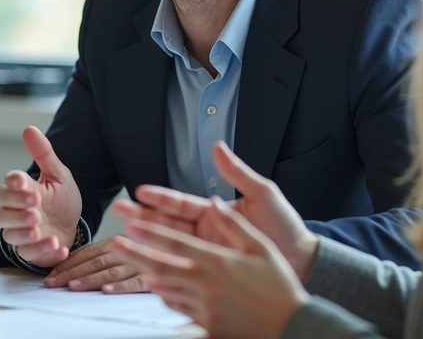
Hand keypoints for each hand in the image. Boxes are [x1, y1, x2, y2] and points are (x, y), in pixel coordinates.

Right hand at [0, 126, 81, 267]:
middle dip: (17, 209)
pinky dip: (42, 251)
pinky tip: (56, 245)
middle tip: (35, 205)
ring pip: (11, 235)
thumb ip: (44, 155)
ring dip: (23, 232)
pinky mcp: (30, 252)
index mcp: (20, 192)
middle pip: (2, 213)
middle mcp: (15, 213)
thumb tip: (29, 129)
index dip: (13, 185)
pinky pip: (29, 254)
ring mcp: (21, 234)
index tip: (22, 180)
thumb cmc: (61, 200)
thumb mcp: (58, 175)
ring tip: (40, 229)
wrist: (74, 227)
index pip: (7, 187)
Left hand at [43, 238, 145, 292]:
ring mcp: (138, 264)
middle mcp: (125, 251)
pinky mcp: (151, 278)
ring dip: (90, 279)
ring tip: (74, 286)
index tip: (51, 274)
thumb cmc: (144, 250)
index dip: (67, 264)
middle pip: (93, 263)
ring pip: (110, 272)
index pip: (86, 254)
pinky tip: (108, 290)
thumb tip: (71, 263)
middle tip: (53, 283)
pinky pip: (135, 283)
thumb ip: (100, 254)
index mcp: (114, 242)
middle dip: (71, 274)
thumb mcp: (121, 247)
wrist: (178, 246)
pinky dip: (121, 286)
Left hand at [111, 198, 307, 337]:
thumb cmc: (279, 285)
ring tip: (129, 263)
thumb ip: (235, 224)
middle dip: (135, 254)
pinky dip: (164, 296)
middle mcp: (207, 284)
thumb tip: (216, 203)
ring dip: (145, 274)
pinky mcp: (207, 324)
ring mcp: (205, 307)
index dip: (150, 233)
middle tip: (115, 244)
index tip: (131, 224)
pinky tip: (157, 288)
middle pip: (161, 266)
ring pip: (166, 288)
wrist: (291, 325)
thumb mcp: (261, 247)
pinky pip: (178, 307)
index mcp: (219, 262)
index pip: (176, 243)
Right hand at [112, 142, 318, 279]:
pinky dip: (162, 271)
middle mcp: (205, 233)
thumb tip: (218, 147)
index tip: (140, 192)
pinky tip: (145, 269)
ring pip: (167, 248)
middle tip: (118, 212)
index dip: (160, 198)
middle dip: (141, 218)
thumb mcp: (263, 196)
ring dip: (145, 244)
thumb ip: (238, 173)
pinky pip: (180, 272)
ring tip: (124, 240)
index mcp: (214, 213)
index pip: (180, 204)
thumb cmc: (286, 229)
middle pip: (166, 225)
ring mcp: (205, 254)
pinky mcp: (209, 275)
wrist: (304, 264)